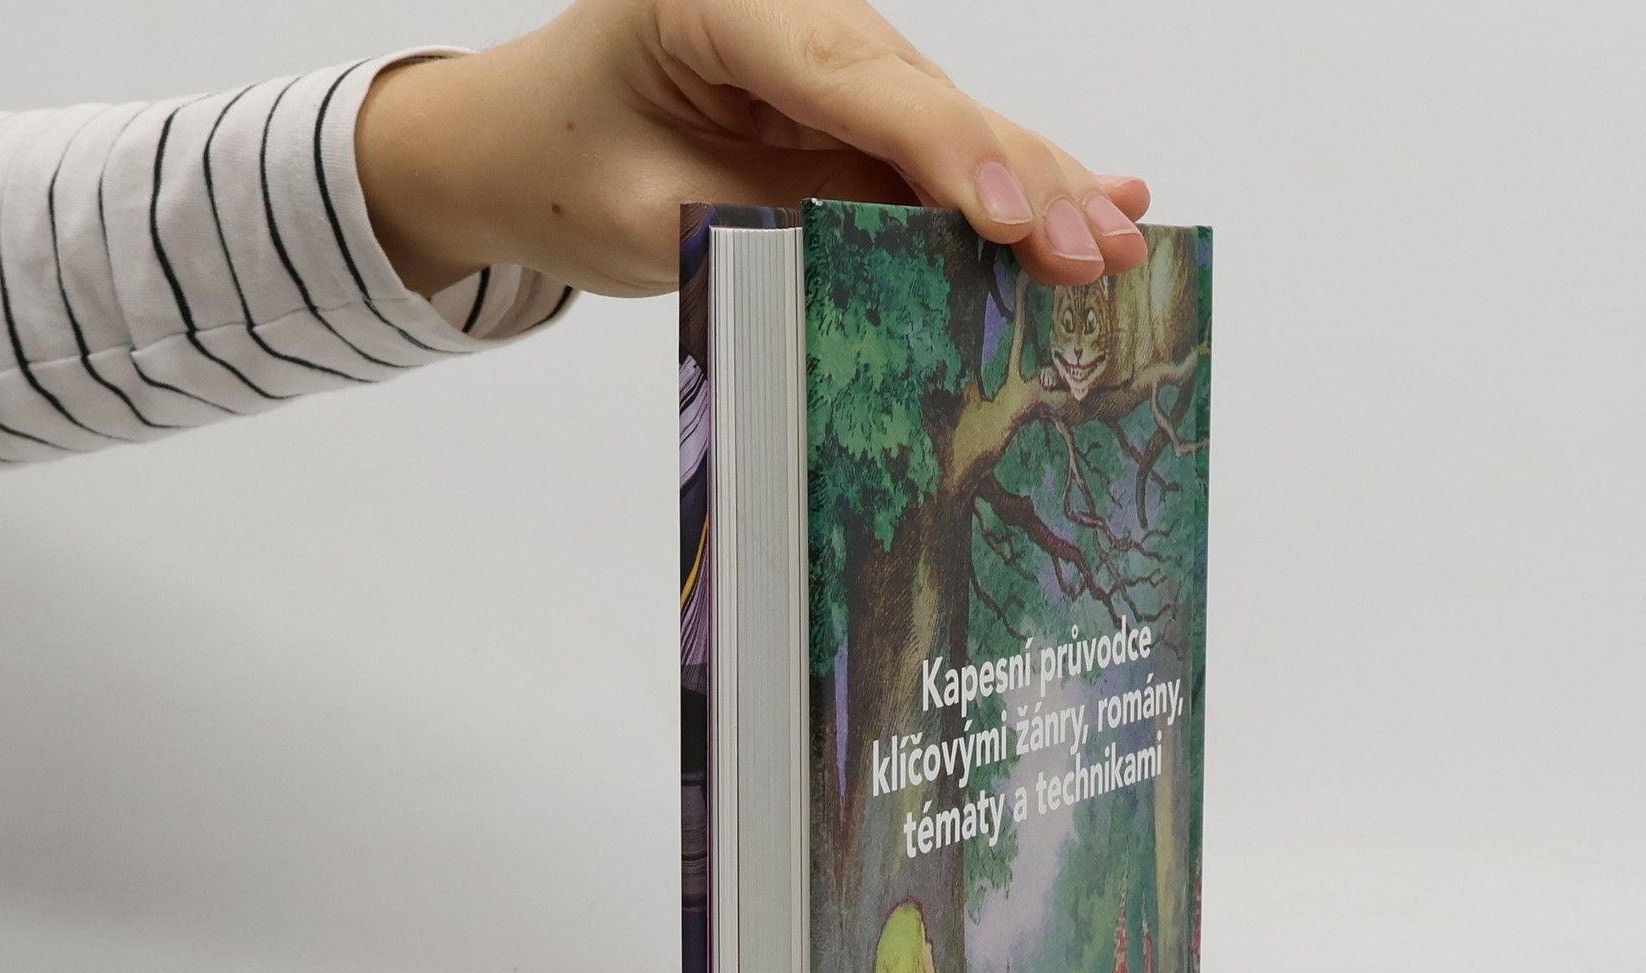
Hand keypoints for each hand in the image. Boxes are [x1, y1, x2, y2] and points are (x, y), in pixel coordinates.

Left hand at [355, 0, 1150, 298]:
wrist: (524, 141)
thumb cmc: (562, 166)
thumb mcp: (641, 217)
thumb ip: (756, 232)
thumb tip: (883, 274)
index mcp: (720, 7)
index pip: (849, 80)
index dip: (942, 153)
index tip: (1007, 221)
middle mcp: (796, 21)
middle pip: (927, 102)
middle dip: (1020, 182)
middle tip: (1097, 252)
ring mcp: (835, 67)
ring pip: (954, 129)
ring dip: (1041, 192)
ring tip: (1121, 243)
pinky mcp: (856, 116)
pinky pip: (943, 153)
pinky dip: (1019, 185)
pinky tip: (1108, 194)